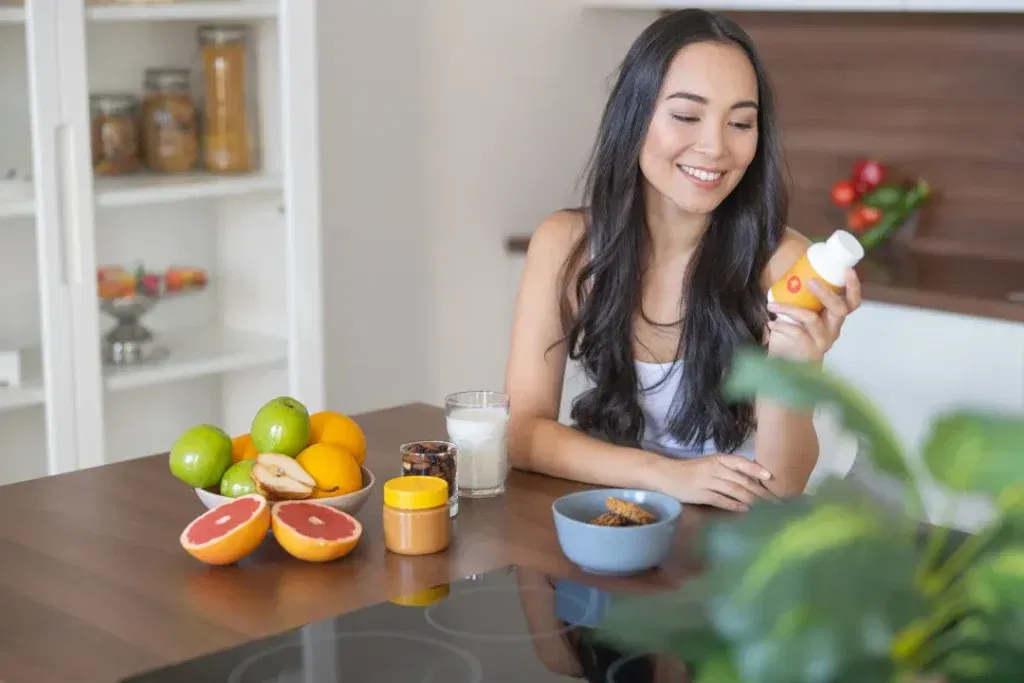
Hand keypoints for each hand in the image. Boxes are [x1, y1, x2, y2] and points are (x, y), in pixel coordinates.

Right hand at [655, 453, 775, 511]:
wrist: (668, 475)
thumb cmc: (693, 470)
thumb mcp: (712, 464)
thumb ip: (730, 471)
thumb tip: (755, 481)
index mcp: (719, 459)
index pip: (741, 462)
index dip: (756, 469)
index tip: (770, 477)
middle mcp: (715, 468)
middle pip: (741, 480)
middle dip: (760, 491)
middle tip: (775, 501)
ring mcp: (708, 481)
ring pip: (734, 490)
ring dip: (751, 500)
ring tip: (765, 508)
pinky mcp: (701, 494)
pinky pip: (721, 500)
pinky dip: (734, 505)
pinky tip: (745, 510)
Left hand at [766, 267, 861, 362]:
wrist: (784, 363)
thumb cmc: (792, 333)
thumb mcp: (800, 314)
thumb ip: (801, 298)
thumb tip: (790, 271)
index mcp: (834, 317)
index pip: (852, 302)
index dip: (854, 286)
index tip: (847, 270)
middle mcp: (833, 329)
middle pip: (840, 309)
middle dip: (826, 293)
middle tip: (810, 281)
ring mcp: (823, 341)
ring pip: (812, 319)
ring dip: (790, 309)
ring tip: (772, 305)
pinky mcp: (810, 351)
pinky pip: (797, 333)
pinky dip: (781, 326)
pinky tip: (770, 324)